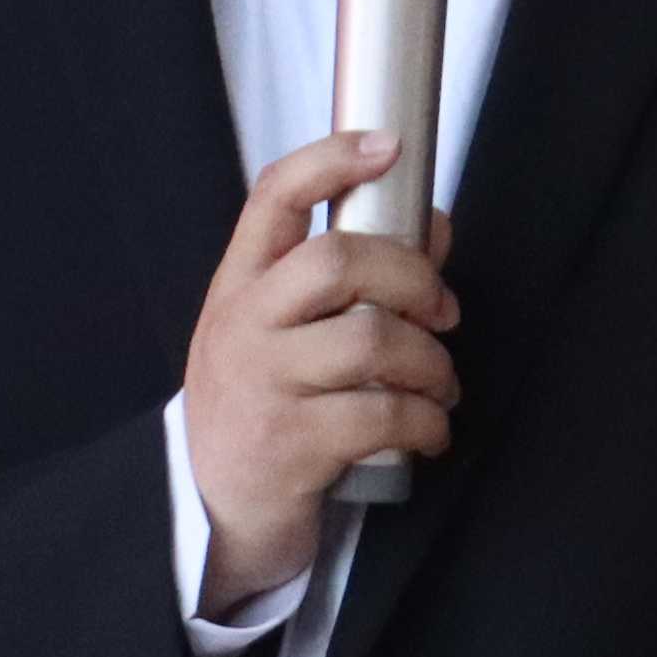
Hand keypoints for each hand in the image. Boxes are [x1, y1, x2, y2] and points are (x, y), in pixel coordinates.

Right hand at [183, 131, 459, 614]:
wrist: (213, 512)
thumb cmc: (260, 410)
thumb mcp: (282, 337)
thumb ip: (347, 283)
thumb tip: (433, 226)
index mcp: (239, 287)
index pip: (274, 197)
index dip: (332, 160)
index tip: (389, 145)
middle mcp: (243, 326)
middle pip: (339, 260)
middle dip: (414, 278)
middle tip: (443, 311)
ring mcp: (263, 384)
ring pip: (372, 339)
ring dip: (432, 362)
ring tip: (441, 385)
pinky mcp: (290, 444)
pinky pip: (382, 414)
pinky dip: (426, 421)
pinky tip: (430, 430)